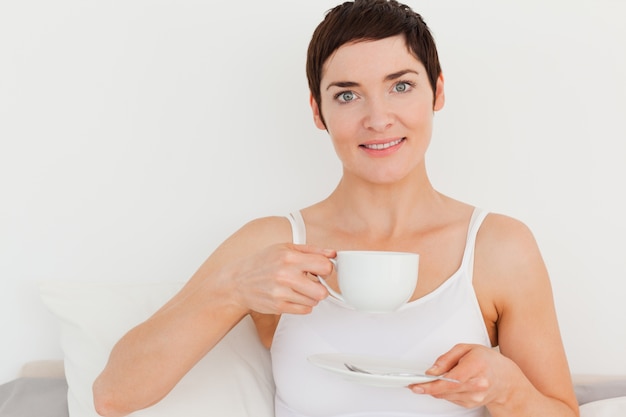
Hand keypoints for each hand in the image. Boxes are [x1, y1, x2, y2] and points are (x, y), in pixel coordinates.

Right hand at [228, 243, 335, 314]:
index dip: (327, 268)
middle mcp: (286, 276)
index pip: (325, 266)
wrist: (238, 282)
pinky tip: (293, 296)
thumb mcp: (285, 248)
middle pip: (322, 291)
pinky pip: (305, 310)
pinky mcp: (279, 306)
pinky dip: (303, 304)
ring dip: (311, 296)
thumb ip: (312, 250)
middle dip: (321, 286)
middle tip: (313, 282)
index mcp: (290, 258)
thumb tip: (332, 253)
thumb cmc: (262, 263)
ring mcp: (282, 293)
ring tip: (299, 288)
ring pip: (315, 301)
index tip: (321, 269)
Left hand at [409, 344, 523, 408]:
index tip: (418, 385)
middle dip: (428, 387)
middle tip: (414, 384)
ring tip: (429, 381)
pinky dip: (444, 392)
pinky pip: (451, 398)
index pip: (452, 380)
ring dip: (435, 389)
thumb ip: (446, 358)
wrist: (505, 379)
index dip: (432, 384)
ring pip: (446, 396)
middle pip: (447, 390)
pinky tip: (446, 384)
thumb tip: (432, 370)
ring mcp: (475, 397)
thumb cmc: (487, 360)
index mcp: (477, 366)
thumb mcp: (466, 348)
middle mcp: (478, 385)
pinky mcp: (471, 403)